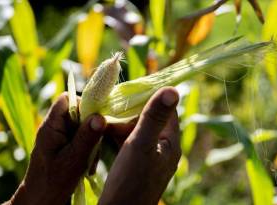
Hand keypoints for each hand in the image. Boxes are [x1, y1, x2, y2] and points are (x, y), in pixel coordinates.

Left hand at [4, 93, 105, 204]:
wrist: (41, 202)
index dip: (84, 103)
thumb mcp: (74, 159)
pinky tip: (88, 165)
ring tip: (90, 161)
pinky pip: (81, 139)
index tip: (96, 119)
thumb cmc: (53, 182)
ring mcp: (59, 137)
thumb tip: (101, 116)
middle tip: (95, 146)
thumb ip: (87, 137)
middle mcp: (54, 128)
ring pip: (83, 127)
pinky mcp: (65, 146)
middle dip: (91, 127)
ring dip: (91, 142)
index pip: (67, 99)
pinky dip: (88, 150)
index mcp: (51, 126)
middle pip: (78, 113)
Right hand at [99, 87, 180, 204]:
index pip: (165, 110)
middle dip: (130, 110)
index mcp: (170, 142)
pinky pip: (129, 143)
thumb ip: (154, 117)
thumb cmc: (130, 180)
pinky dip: (117, 135)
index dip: (149, 97)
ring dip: (121, 122)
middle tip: (111, 104)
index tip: (129, 89)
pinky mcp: (136, 165)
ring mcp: (149, 157)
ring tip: (103, 117)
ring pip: (137, 130)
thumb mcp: (141, 144)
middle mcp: (162, 148)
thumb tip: (173, 89)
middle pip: (149, 119)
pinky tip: (103, 131)